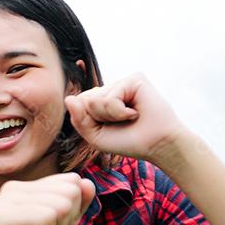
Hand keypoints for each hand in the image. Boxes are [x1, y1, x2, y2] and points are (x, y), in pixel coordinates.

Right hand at [0, 173, 94, 224]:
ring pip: (61, 204)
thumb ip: (77, 204)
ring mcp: (4, 201)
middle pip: (70, 191)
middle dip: (64, 222)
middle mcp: (11, 189)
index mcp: (23, 188)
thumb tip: (87, 182)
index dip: (71, 213)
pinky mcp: (2, 218)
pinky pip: (47, 216)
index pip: (73, 182)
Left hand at [65, 73, 191, 163]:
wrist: (156, 145)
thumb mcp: (95, 136)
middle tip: (120, 123)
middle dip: (98, 118)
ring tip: (129, 117)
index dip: (88, 121)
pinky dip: (119, 112)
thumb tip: (68, 98)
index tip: (109, 127)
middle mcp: (111, 88)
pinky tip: (135, 113)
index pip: (77, 103)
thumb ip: (78, 119)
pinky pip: (110, 98)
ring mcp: (123, 82)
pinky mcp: (134, 79)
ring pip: (95, 99)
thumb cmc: (127, 141)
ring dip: (110, 116)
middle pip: (84, 100)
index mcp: (101, 99)